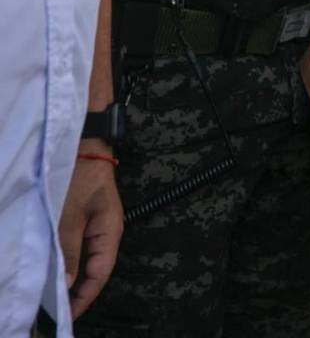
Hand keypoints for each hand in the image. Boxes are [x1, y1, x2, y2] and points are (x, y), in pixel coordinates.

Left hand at [60, 150, 122, 317]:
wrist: (82, 142)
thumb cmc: (79, 174)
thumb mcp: (69, 215)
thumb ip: (68, 249)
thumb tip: (68, 284)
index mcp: (109, 231)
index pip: (100, 273)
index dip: (85, 297)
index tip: (67, 316)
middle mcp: (105, 230)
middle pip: (93, 268)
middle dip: (77, 291)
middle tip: (55, 310)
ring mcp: (94, 223)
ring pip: (83, 257)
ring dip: (69, 275)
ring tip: (51, 293)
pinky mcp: (83, 217)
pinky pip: (76, 245)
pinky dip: (65, 259)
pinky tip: (52, 266)